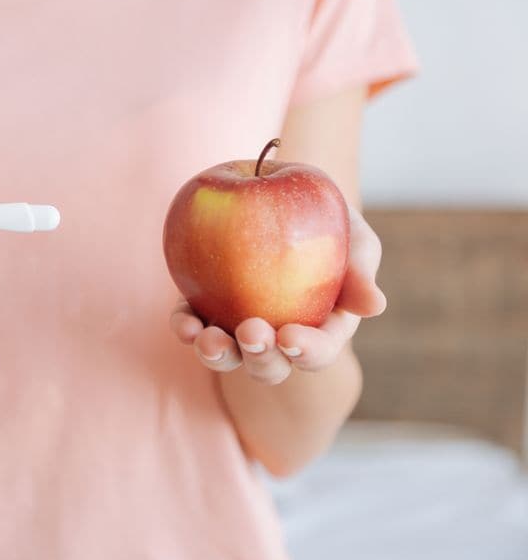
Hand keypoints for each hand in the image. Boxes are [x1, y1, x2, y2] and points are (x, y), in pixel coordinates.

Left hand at [169, 207, 385, 384]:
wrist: (277, 192)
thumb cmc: (326, 218)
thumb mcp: (352, 236)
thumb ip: (361, 268)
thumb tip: (374, 306)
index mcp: (319, 330)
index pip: (315, 351)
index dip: (306, 351)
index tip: (290, 336)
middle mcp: (276, 339)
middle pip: (269, 366)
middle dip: (260, 358)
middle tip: (252, 332)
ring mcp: (236, 327)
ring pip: (226, 357)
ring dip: (216, 355)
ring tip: (209, 339)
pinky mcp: (203, 309)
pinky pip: (191, 327)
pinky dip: (185, 328)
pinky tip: (184, 322)